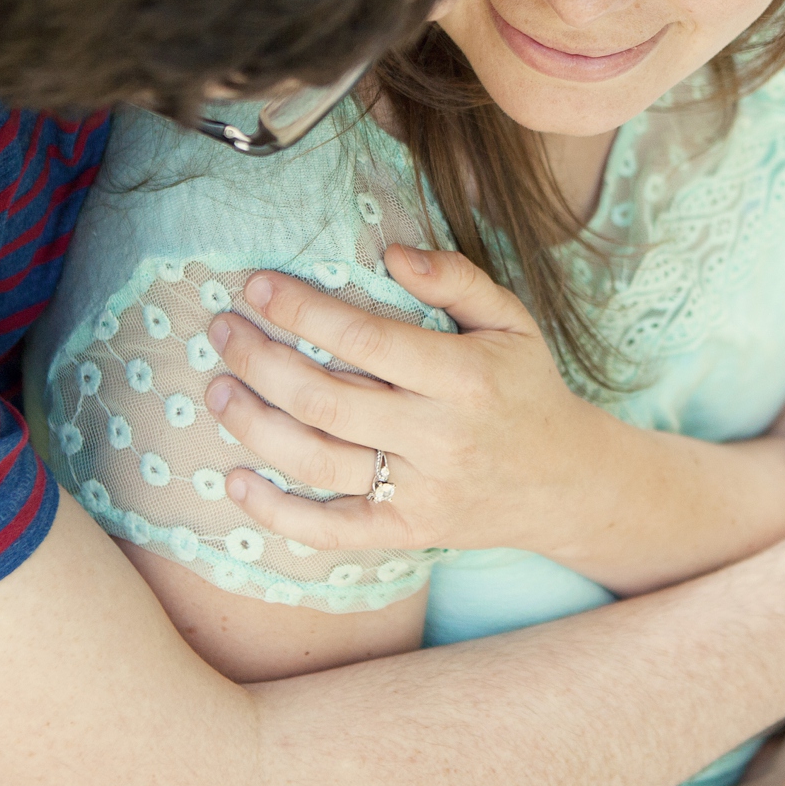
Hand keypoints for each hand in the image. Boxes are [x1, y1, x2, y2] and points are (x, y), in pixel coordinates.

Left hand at [200, 244, 615, 553]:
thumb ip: (457, 279)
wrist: (567, 483)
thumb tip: (391, 252)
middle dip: (260, 361)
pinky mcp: (406, 533)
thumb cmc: (527, 389)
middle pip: (325, 399)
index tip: (258, 286)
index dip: (303, 311)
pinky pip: (330, 529)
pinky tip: (234, 480)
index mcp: (465, 378)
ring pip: (316, 460)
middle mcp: (440, 438)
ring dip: (253, 424)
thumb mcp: (512, 322)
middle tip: (222, 331)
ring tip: (217, 390)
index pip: (366, 340)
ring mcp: (420, 492)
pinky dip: (275, 511)